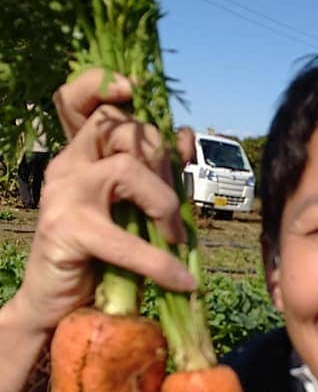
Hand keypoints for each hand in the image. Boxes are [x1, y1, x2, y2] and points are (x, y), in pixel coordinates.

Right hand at [14, 69, 196, 333]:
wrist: (57, 305)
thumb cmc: (101, 256)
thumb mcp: (133, 207)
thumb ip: (155, 173)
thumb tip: (185, 134)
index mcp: (82, 157)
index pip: (93, 106)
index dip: (105, 86)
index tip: (132, 88)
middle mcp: (68, 166)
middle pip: (128, 134)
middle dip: (165, 168)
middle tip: (173, 212)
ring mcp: (64, 195)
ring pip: (128, 169)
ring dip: (165, 205)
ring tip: (174, 239)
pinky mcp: (68, 230)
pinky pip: (125, 239)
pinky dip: (160, 263)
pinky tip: (181, 280)